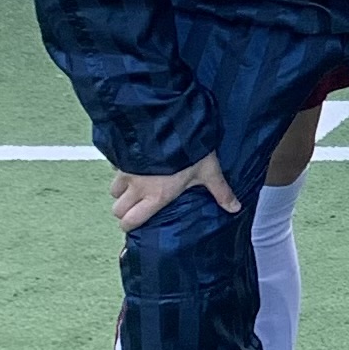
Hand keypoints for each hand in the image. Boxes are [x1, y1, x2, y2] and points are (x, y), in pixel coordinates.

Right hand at [109, 153, 237, 232]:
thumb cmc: (189, 152)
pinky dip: (121, 171)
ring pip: (113, 190)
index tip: (136, 223)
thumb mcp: (208, 171)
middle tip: (138, 206)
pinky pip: (114, 169)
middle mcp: (136, 187)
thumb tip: (235, 208)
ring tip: (137, 187)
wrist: (167, 123)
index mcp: (155, 196)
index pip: (131, 221)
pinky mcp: (120, 156)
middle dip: (124, 211)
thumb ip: (220, 191)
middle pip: (117, 209)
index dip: (129, 225)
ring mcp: (124, 171)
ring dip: (122, 191)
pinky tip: (134, 166)